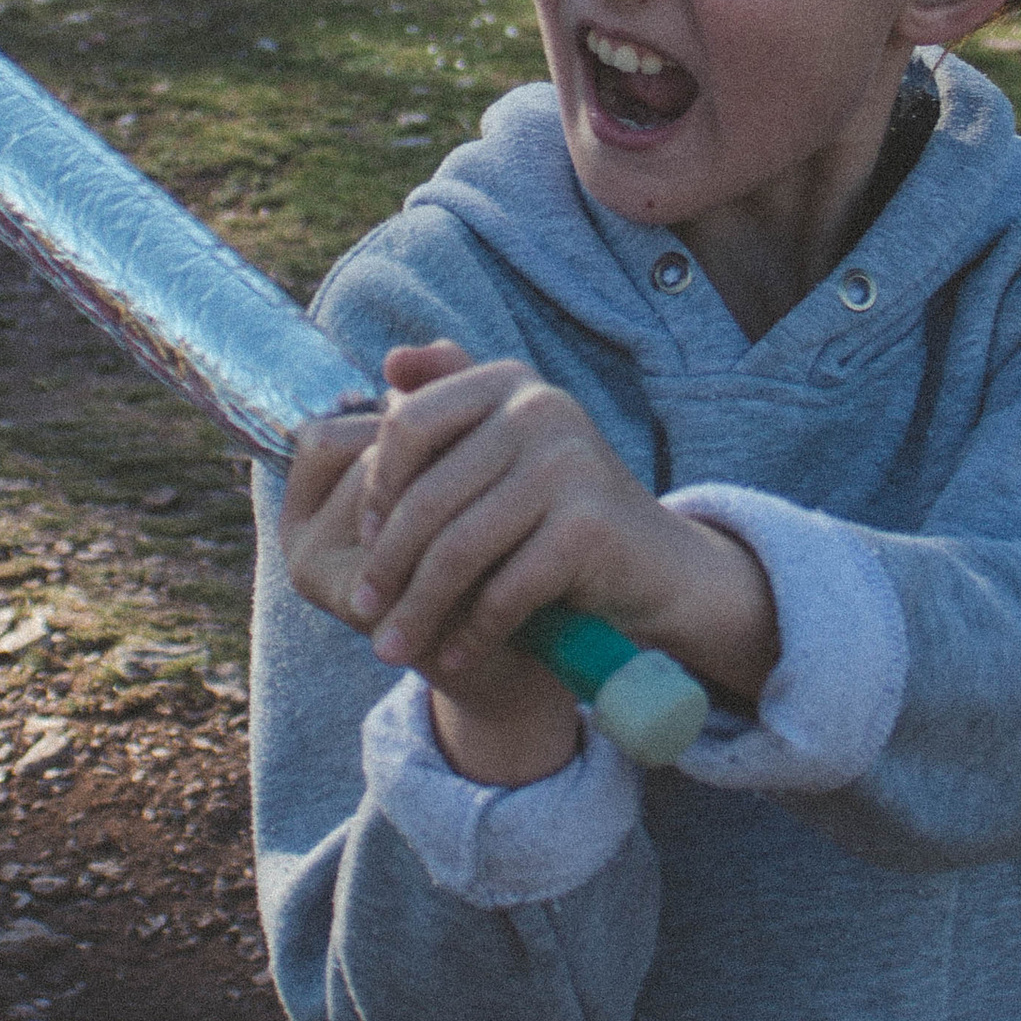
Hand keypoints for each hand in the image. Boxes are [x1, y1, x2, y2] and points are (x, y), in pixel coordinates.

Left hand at [284, 341, 777, 785]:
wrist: (657, 565)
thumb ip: (451, 404)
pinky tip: (452, 658)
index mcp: (510, 382)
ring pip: (458, 550)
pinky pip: (504, 590)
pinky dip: (472, 633)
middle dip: (387, 565)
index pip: (409, 424)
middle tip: (365, 613)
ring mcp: (569, 464)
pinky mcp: (588, 526)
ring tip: (393, 648)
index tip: (363, 539)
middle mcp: (541, 409)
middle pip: (428, 497)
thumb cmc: (560, 510)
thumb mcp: (506, 449)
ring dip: (418, 610)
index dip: (377, 486)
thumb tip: (390, 362)